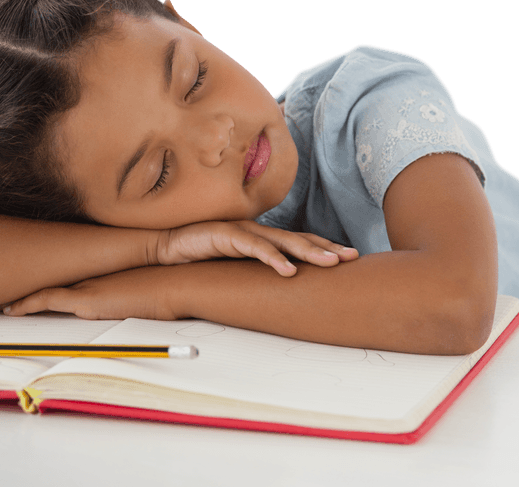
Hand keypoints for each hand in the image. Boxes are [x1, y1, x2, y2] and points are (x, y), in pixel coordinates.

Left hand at [3, 266, 179, 319]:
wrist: (179, 283)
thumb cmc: (175, 286)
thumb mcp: (156, 289)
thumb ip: (144, 293)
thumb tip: (147, 301)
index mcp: (109, 270)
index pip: (73, 274)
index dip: (52, 276)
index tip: (35, 279)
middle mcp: (94, 274)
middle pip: (54, 278)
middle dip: (30, 282)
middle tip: (8, 286)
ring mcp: (89, 285)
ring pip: (45, 289)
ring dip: (24, 296)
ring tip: (4, 300)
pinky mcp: (86, 300)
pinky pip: (45, 302)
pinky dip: (26, 306)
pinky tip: (12, 311)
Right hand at [150, 220, 358, 275]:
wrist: (167, 247)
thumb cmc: (203, 257)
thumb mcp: (237, 266)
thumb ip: (258, 271)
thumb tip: (284, 288)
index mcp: (264, 238)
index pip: (301, 241)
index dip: (325, 247)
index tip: (350, 258)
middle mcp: (259, 232)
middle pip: (300, 238)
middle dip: (327, 247)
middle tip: (351, 257)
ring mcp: (244, 231)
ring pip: (283, 241)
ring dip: (308, 252)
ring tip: (330, 263)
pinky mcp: (227, 235)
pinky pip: (254, 248)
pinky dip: (273, 258)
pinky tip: (288, 270)